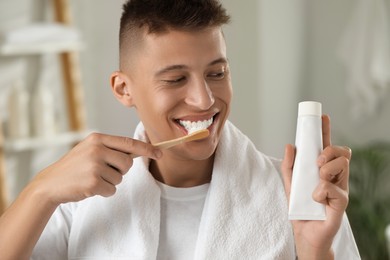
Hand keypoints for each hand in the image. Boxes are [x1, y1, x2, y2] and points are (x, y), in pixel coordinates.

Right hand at [30, 133, 161, 205]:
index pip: (129, 143)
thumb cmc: (75, 166)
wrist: (51, 183)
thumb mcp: (90, 149)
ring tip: (93, 178)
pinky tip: (90, 187)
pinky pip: (112, 189)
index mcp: (97, 139)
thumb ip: (111, 148)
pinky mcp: (93, 182)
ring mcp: (94, 166)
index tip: (160, 153)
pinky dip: (104, 191)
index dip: (146, 149)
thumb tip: (138, 151)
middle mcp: (97, 150)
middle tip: (103, 171)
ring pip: (120, 178)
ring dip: (110, 182)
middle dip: (120, 170)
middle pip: (127, 163)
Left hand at [281, 115, 351, 258]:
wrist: (305, 233)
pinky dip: (321, 191)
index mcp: (323, 170)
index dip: (326, 131)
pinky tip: (316, 198)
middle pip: (342, 152)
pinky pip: (335, 189)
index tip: (322, 117)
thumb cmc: (300, 208)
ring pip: (343, 164)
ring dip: (326, 168)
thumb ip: (289, 166)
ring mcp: (340, 188)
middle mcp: (335, 177)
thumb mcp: (289, 184)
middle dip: (329, 150)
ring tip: (317, 179)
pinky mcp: (341, 203)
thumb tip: (289, 145)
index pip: (327, 146)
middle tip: (317, 162)